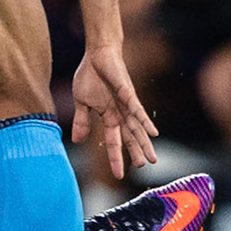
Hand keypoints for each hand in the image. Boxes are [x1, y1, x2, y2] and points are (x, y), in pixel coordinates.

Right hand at [70, 45, 159, 179]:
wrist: (96, 54)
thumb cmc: (89, 75)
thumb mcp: (81, 102)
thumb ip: (82, 121)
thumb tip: (77, 140)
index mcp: (108, 116)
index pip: (112, 141)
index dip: (115, 158)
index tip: (118, 176)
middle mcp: (120, 113)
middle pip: (130, 137)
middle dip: (135, 153)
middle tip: (143, 167)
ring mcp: (126, 104)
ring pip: (137, 128)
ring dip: (144, 143)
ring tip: (152, 158)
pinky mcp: (128, 93)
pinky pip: (138, 110)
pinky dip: (145, 122)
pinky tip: (153, 133)